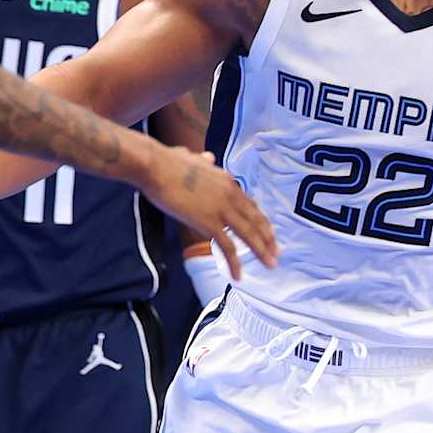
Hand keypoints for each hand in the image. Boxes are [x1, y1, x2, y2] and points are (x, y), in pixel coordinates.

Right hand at [139, 146, 277, 279]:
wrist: (155, 167)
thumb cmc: (167, 162)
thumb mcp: (192, 157)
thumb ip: (203, 160)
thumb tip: (208, 157)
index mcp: (227, 181)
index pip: (251, 205)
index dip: (261, 221)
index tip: (268, 233)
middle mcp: (230, 194)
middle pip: (256, 220)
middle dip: (268, 239)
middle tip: (276, 253)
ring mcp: (222, 209)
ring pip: (249, 234)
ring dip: (262, 252)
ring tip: (270, 265)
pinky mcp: (209, 222)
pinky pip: (228, 247)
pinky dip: (235, 263)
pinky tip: (237, 275)